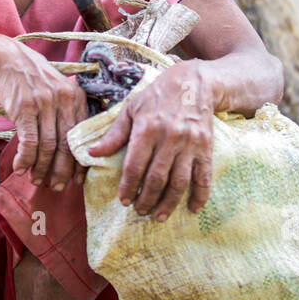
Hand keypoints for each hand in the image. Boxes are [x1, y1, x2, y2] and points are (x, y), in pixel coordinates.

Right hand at [0, 36, 89, 190]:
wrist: (5, 57)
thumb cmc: (31, 77)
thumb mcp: (57, 88)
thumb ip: (66, 112)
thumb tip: (70, 147)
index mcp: (75, 97)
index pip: (82, 136)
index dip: (80, 161)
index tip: (78, 179)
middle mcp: (63, 100)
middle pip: (67, 145)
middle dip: (63, 171)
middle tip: (59, 187)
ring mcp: (44, 103)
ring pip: (48, 146)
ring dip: (41, 168)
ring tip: (37, 180)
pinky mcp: (24, 107)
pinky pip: (29, 141)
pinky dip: (25, 159)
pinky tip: (21, 169)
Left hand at [86, 60, 216, 219]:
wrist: (193, 83)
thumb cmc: (157, 96)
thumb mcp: (131, 108)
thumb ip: (114, 134)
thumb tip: (92, 153)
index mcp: (147, 128)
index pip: (135, 164)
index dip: (128, 185)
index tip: (123, 200)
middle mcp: (169, 138)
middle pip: (156, 178)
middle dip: (146, 199)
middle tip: (139, 211)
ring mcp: (189, 144)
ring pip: (179, 181)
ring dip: (169, 203)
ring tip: (159, 216)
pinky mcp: (206, 148)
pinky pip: (204, 176)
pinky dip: (200, 195)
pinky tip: (193, 209)